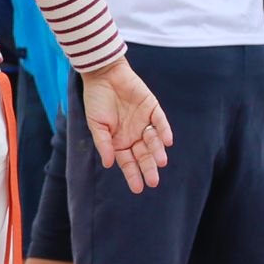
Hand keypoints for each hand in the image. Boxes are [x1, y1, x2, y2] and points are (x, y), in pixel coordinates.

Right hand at [80, 57, 172, 193]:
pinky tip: (167, 142)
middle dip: (148, 168)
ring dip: (157, 151)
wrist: (103, 75)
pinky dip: (164, 131)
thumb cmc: (96, 100)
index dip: (132, 174)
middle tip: (153, 182)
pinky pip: (160, 122)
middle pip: (143, 155)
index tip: (137, 188)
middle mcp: (133, 134)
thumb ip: (103, 143)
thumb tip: (109, 164)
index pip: (127, 161)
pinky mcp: (152, 108)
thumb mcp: (95, 125)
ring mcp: (144, 122)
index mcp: (118, 141)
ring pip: (153, 141)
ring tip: (159, 162)